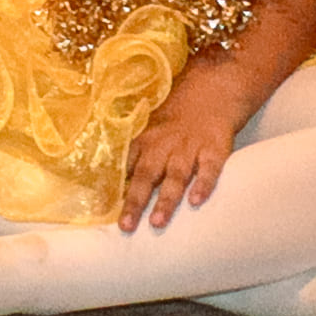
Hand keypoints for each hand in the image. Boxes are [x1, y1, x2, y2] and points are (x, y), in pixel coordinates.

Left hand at [118, 86, 242, 233]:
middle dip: (134, 202)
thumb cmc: (176, 113)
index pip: (123, 164)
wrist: (212, 88)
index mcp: (144, 139)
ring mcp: (189, 148)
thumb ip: (135, 149)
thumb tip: (110, 173)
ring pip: (175, 177)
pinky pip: (209, 169)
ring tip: (157, 223)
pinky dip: (203, 184)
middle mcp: (163, 145)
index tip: (101, 209)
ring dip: (165, 200)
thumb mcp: (149, 125)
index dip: (112, 186)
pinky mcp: (215, 149)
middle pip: (145, 175)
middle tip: (125, 227)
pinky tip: (197, 201)